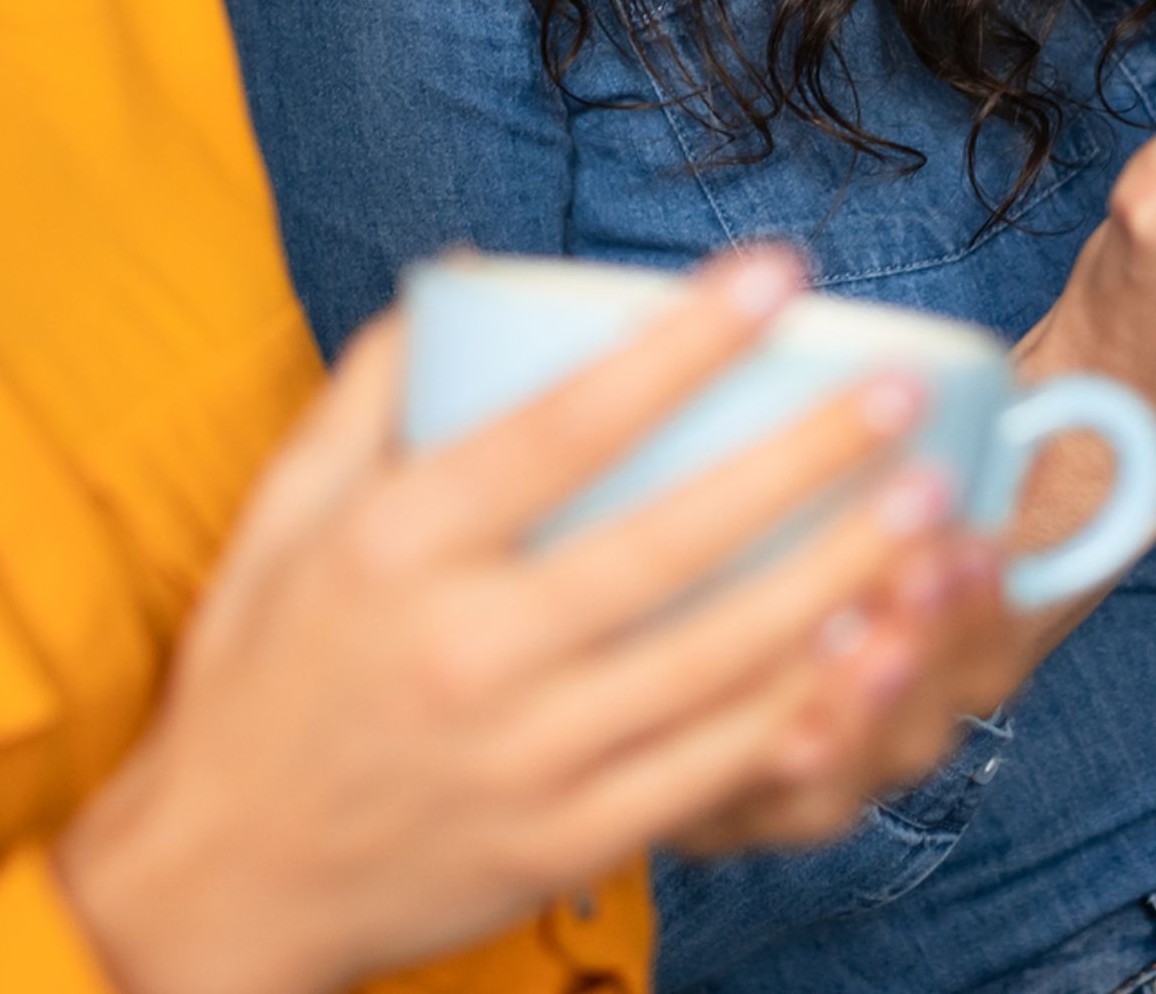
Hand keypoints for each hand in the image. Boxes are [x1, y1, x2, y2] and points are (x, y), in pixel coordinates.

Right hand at [57, 248, 991, 993]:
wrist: (222, 881)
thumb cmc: (259, 674)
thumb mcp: (281, 513)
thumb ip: (370, 388)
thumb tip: (469, 277)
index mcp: (397, 548)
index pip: (562, 427)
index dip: (681, 346)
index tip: (777, 275)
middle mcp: (468, 649)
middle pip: (672, 541)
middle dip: (807, 461)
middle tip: (905, 395)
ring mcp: (526, 755)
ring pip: (719, 659)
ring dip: (842, 580)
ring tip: (933, 510)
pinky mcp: (566, 837)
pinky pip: (712, 767)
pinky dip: (803, 708)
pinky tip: (875, 647)